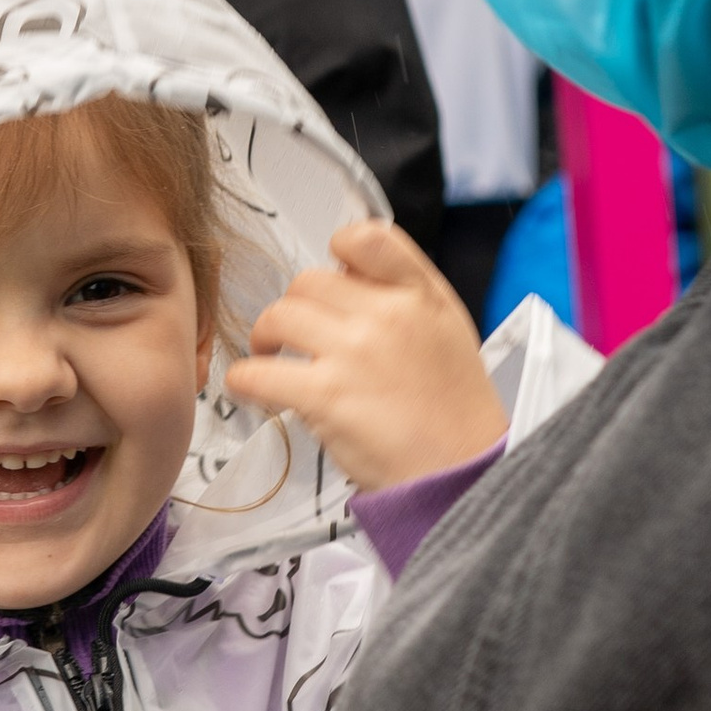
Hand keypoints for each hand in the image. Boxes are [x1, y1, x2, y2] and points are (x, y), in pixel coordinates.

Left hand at [225, 221, 506, 489]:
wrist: (464, 473)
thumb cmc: (455, 414)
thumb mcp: (448, 332)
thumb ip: (405, 296)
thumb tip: (348, 275)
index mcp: (421, 295)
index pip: (367, 238)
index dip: (339, 250)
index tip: (332, 273)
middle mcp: (388, 314)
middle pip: (309, 281)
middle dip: (296, 308)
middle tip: (295, 336)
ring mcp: (355, 352)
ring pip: (278, 317)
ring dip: (264, 338)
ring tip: (271, 360)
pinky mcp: (325, 395)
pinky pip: (257, 373)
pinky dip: (245, 381)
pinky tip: (255, 392)